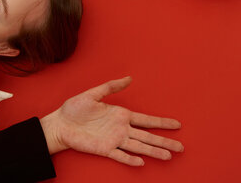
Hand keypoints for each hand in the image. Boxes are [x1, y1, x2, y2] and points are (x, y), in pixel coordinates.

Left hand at [40, 77, 182, 165]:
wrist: (59, 123)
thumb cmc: (74, 108)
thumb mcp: (93, 94)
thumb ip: (111, 87)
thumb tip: (129, 78)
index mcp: (120, 115)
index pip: (146, 120)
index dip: (161, 122)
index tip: (177, 125)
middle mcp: (121, 129)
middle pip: (147, 136)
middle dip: (164, 141)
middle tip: (181, 147)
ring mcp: (113, 140)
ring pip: (138, 147)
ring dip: (153, 151)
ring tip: (168, 156)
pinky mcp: (104, 149)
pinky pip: (119, 155)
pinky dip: (130, 159)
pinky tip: (141, 161)